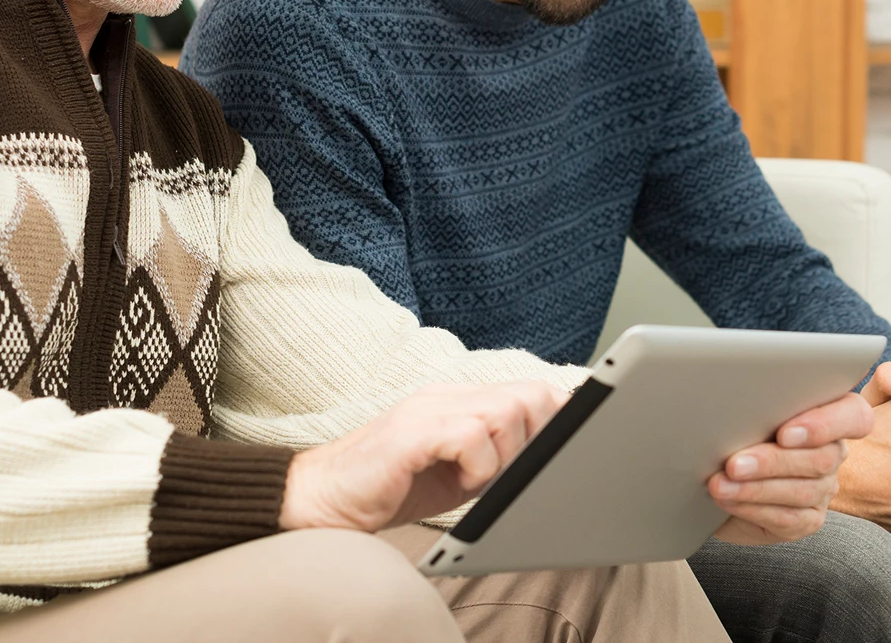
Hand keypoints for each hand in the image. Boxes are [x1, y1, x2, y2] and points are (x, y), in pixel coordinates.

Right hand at [278, 381, 564, 531]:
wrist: (321, 500)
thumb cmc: (389, 489)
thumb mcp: (457, 471)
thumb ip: (496, 454)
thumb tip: (549, 454)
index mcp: (458, 400)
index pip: (528, 389)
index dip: (556, 415)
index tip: (569, 443)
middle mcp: (445, 395)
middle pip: (528, 394)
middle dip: (535, 438)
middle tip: (506, 471)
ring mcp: (427, 409)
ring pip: (507, 412)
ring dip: (505, 456)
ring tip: (475, 478)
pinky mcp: (411, 433)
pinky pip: (471, 436)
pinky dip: (478, 468)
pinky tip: (457, 482)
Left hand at [710, 390, 873, 545]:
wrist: (718, 479)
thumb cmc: (736, 435)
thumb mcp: (748, 415)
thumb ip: (759, 410)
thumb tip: (736, 410)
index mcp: (829, 413)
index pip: (854, 416)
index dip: (826, 424)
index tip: (784, 433)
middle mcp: (833, 452)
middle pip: (821, 458)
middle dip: (773, 462)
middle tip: (734, 464)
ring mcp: (824, 488)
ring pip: (803, 491)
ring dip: (756, 488)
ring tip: (720, 484)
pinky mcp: (809, 519)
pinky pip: (789, 518)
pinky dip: (754, 508)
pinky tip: (728, 500)